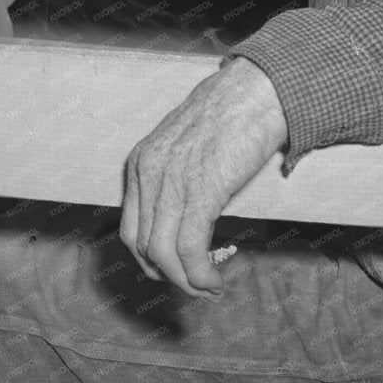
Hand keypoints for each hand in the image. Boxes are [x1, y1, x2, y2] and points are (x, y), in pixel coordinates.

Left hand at [120, 57, 287, 297]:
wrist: (253, 93)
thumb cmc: (227, 119)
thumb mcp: (183, 149)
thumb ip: (173, 180)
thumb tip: (181, 223)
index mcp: (139, 164)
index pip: (129, 229)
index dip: (150, 260)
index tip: (175, 271)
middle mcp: (148, 174)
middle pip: (141, 246)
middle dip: (167, 276)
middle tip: (195, 286)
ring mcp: (172, 182)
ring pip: (163, 254)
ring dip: (186, 282)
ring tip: (209, 289)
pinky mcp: (201, 191)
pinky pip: (190, 248)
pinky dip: (201, 274)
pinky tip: (216, 279)